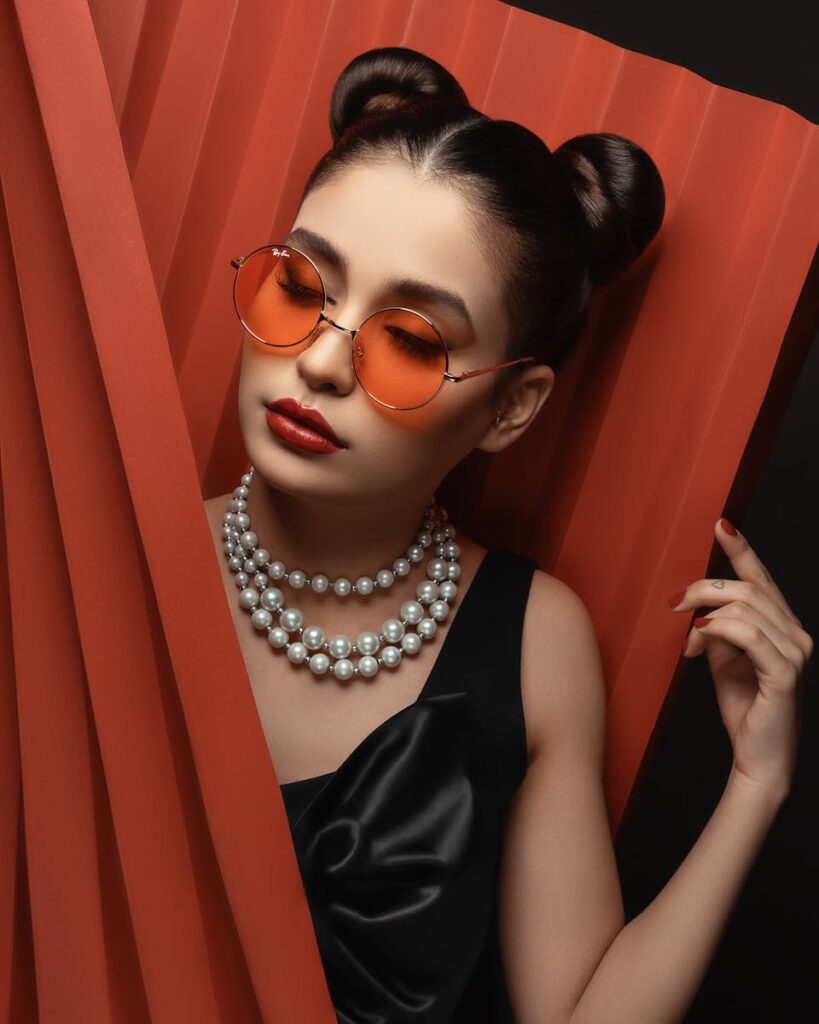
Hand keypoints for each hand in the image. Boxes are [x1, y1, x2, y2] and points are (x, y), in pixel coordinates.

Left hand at [669, 518, 812, 796]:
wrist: (756, 755)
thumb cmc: (742, 705)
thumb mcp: (722, 658)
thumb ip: (717, 628)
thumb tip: (695, 610)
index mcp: (781, 624)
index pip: (762, 578)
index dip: (741, 549)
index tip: (719, 524)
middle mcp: (794, 632)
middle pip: (747, 588)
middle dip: (704, 589)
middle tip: (674, 603)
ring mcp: (794, 652)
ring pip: (745, 608)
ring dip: (705, 616)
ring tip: (687, 641)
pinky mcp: (785, 673)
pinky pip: (749, 635)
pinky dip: (720, 630)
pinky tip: (699, 637)